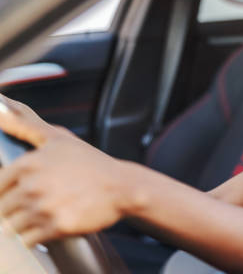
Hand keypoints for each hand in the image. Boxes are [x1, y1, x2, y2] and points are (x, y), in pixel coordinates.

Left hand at [0, 94, 132, 246]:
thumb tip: (0, 110)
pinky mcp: (56, 227)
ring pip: (13, 226)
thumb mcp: (59, 139)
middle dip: (17, 208)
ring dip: (26, 223)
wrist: (122, 186)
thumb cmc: (91, 163)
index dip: (7, 191)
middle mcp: (33, 186)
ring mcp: (44, 208)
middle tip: (41, 202)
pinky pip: (28, 240)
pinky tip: (50, 224)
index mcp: (28, 164)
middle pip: (3, 208)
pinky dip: (36, 236)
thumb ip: (25, 126)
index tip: (23, 192)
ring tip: (46, 213)